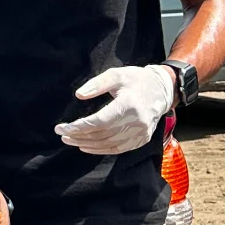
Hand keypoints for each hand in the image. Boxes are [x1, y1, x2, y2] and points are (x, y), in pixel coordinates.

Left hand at [54, 64, 174, 154]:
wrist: (162, 90)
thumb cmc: (136, 80)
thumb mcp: (116, 74)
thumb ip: (97, 84)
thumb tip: (79, 95)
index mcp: (129, 105)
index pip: (98, 122)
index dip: (78, 127)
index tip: (61, 128)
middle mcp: (137, 122)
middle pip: (101, 135)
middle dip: (78, 136)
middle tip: (62, 134)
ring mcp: (141, 133)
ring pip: (108, 144)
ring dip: (86, 144)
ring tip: (70, 140)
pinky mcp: (142, 139)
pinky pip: (118, 149)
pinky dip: (101, 150)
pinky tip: (87, 147)